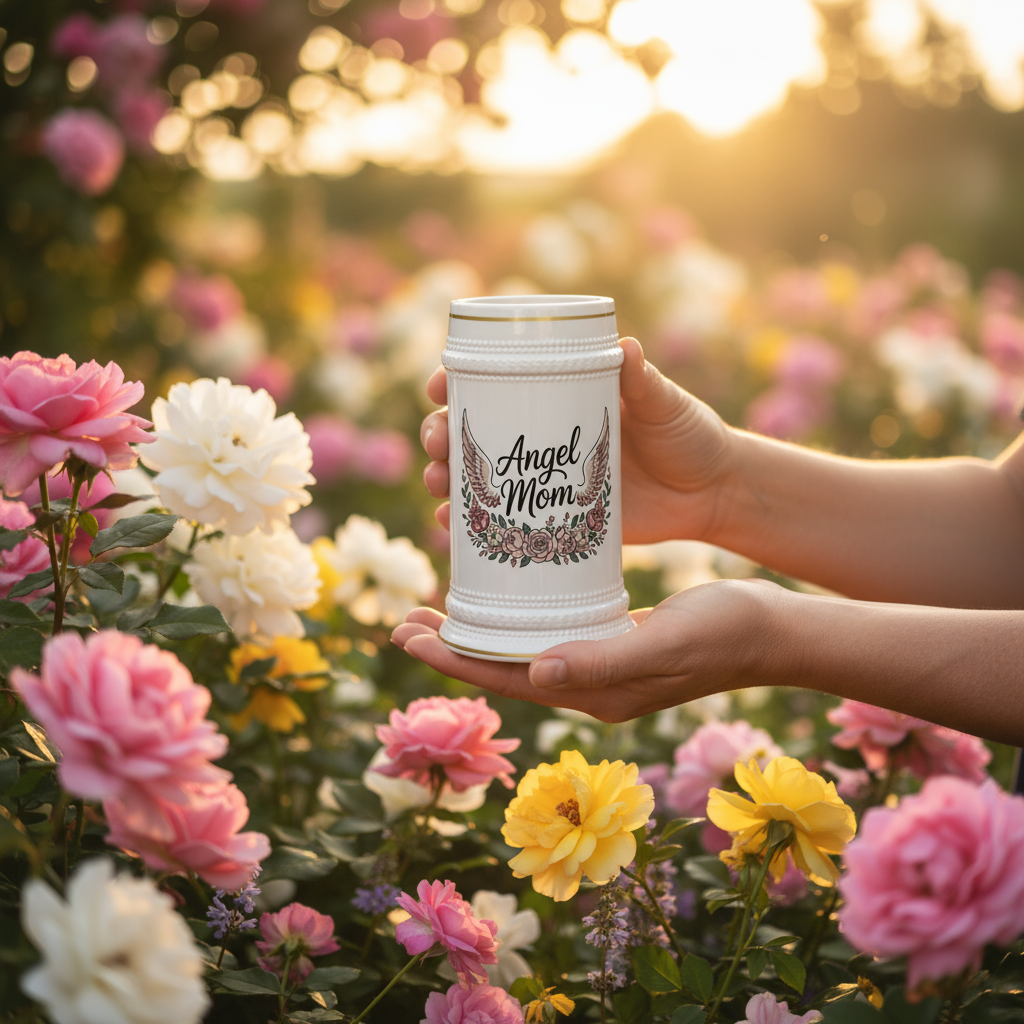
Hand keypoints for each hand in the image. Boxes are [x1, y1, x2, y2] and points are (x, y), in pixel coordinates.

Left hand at [391, 579, 783, 721]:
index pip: (507, 679)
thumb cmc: (724, 632)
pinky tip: (505, 602)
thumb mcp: (665, 642)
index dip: (453, 660)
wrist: (771, 630)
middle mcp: (591, 687)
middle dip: (452, 649)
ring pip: (523, 654)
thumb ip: (603, 660)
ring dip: (479, 636)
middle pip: (504, 669)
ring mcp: (602, 668)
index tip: (406, 635)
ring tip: (438, 614)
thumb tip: (535, 673)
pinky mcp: (614, 645)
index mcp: (596, 693)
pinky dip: (517, 624)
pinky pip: (550, 638)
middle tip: (404, 622)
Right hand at [420, 337, 736, 542]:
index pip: (496, 382)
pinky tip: (452, 525)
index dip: (457, 381)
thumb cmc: (688, 435)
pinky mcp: (553, 517)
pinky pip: (502, 520)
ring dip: (446, 477)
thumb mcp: (665, 404)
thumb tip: (625, 346)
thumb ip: (644, 381)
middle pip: (473, 431)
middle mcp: (543, 435)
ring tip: (439, 484)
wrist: (711, 494)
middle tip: (438, 443)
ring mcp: (543, 479)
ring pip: (478, 477)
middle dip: (440, 434)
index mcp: (561, 396)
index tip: (440, 387)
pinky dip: (471, 524)